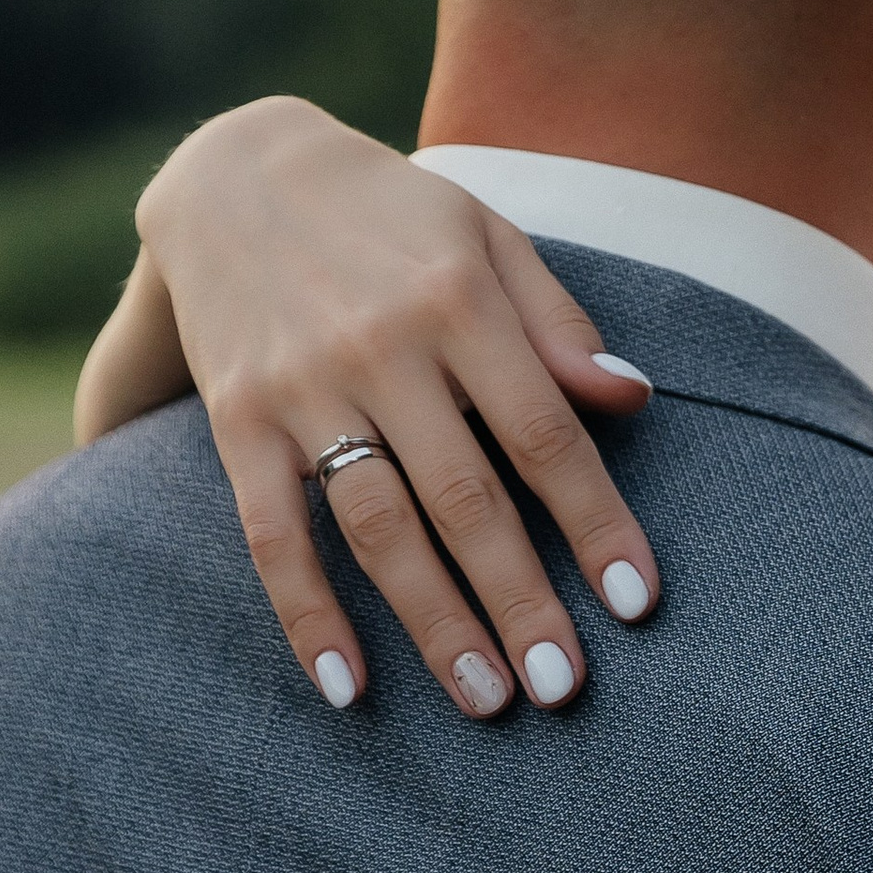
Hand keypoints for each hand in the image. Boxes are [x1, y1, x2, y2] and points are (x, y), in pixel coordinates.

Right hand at [125, 100, 661, 716]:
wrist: (236, 172)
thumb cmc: (394, 218)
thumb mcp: (489, 237)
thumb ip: (558, 323)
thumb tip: (631, 400)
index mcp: (461, 300)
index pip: (546, 434)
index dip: (595, 523)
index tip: (636, 604)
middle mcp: (383, 348)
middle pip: (467, 498)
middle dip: (521, 600)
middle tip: (566, 689)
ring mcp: (304, 388)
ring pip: (377, 527)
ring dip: (433, 622)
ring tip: (486, 699)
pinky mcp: (237, 419)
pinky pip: (271, 533)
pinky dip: (307, 614)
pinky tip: (347, 685)